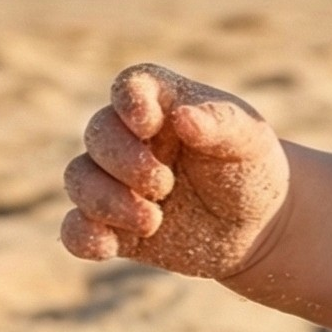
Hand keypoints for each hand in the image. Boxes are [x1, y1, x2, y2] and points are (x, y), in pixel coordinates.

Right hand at [60, 64, 290, 278]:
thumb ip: (221, 124)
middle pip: (98, 134)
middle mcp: (130, 138)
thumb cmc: (251, 169)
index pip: (131, 86)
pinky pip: (74, 229)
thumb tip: (183, 117)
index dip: (129, 103)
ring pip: (79, 179)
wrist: (256, 226)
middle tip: (165, 185)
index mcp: (164, 104)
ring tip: (153, 221)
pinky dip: (83, 237)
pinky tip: (109, 245)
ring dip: (107, 201)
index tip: (148, 126)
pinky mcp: (112, 225)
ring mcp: (116, 181)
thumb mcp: (250, 142)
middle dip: (124, 162)